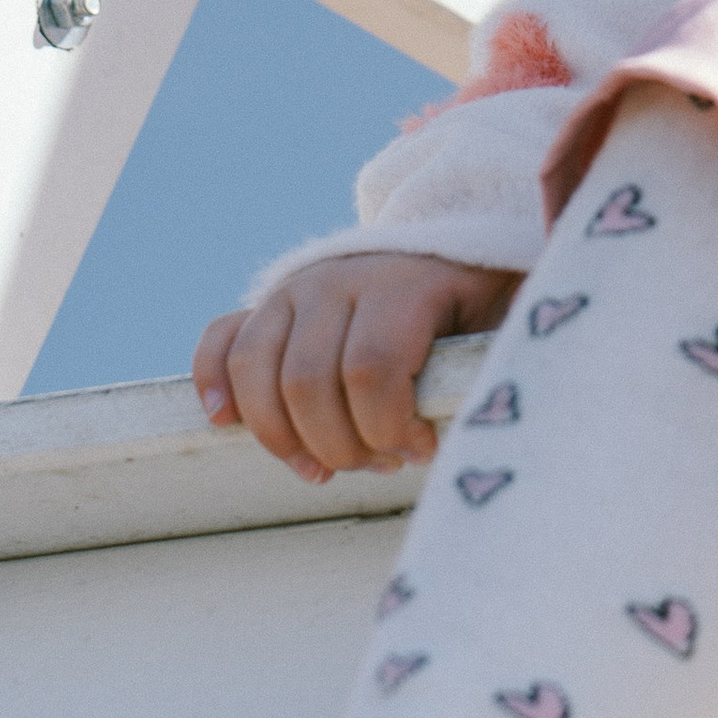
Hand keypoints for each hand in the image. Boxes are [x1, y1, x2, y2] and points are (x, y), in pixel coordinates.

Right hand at [194, 256, 517, 483]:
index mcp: (405, 283)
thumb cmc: (481, 306)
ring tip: (323, 467)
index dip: (389, 428)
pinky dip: (215, 383)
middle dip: (339, 446)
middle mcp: (341, 278)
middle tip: (378, 464)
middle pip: (308, 381)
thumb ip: (490, 363)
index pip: (371, 369)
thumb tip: (474, 422)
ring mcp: (297, 289)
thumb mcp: (503, 322)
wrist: (451, 250)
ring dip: (282, 437)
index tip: (420, 449)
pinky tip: (227, 423)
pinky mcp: (268, 304)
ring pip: (257, 370)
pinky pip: (222, 340)